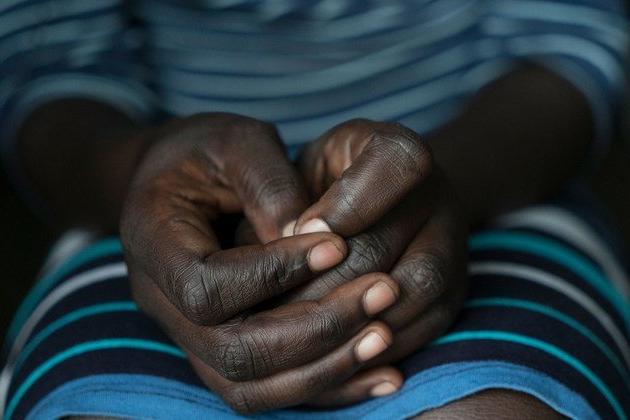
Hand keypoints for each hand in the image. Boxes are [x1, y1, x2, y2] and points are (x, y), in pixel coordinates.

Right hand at [121, 113, 400, 411]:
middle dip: (315, 329)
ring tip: (385, 336)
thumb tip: (320, 241)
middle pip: (233, 351)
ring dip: (323, 368)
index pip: (209, 287)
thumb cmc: (206, 151)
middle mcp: (161, 302)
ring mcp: (187, 334)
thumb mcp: (236, 142)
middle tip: (382, 293)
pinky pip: (264, 391)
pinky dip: (322, 385)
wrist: (175, 179)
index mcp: (153, 241)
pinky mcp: (217, 349)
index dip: (275, 274)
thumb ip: (270, 184)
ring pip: (249, 386)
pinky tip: (378, 372)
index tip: (339, 246)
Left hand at [287, 119, 468, 404]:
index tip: (299, 231)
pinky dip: (381, 344)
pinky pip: (427, 326)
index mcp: (397, 150)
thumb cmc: (322, 187)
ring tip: (301, 337)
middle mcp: (439, 193)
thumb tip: (278, 243)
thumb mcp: (301, 170)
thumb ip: (288, 195)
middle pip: (386, 243)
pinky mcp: (454, 291)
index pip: (394, 166)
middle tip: (275, 308)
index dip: (343, 207)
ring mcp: (454, 244)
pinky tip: (336, 353)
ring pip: (414, 290)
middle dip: (326, 281)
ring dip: (353, 319)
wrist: (377, 205)